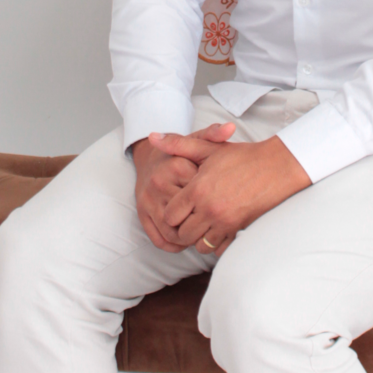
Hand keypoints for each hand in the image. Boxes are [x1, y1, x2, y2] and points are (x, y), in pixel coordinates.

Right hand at [132, 122, 235, 250]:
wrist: (150, 158)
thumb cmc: (180, 153)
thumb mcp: (196, 142)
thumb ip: (213, 135)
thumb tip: (230, 128)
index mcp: (175, 167)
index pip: (202, 196)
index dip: (216, 203)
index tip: (224, 203)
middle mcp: (159, 185)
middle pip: (189, 216)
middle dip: (204, 223)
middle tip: (218, 224)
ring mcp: (148, 202)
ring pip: (174, 231)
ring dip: (191, 238)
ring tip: (203, 234)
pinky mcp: (142, 214)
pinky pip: (160, 239)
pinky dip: (175, 245)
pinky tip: (187, 240)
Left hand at [160, 134, 311, 251]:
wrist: (276, 166)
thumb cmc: (242, 157)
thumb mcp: (208, 148)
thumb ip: (178, 144)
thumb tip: (152, 137)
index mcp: (198, 190)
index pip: (171, 215)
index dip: (172, 212)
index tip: (179, 207)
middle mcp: (209, 209)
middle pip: (182, 233)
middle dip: (182, 227)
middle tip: (189, 217)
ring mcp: (225, 222)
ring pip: (199, 245)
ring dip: (198, 237)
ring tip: (203, 224)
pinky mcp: (239, 230)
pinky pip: (219, 249)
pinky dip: (216, 243)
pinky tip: (218, 229)